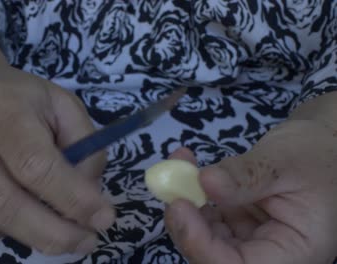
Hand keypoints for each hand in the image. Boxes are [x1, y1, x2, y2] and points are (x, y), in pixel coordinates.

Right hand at [0, 64, 114, 254]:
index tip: (103, 218)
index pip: (34, 164)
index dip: (71, 198)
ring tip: (44, 208)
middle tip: (86, 241)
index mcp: (1, 109)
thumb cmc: (23, 101)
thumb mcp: (66, 107)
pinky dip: (0, 228)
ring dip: (28, 230)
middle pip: (5, 204)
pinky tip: (11, 203)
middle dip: (53, 234)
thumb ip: (87, 147)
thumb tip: (89, 198)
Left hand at [165, 120, 336, 263]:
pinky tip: (186, 165)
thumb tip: (204, 182)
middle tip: (172, 185)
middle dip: (187, 224)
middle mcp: (269, 253)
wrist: (323, 145)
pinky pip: (206, 216)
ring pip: (206, 236)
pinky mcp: (236, 222)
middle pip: (216, 256)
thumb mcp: (283, 163)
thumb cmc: (317, 155)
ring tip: (180, 166)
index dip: (202, 245)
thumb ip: (246, 177)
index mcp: (294, 251)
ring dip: (185, 205)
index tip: (180, 207)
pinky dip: (191, 193)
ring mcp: (249, 238)